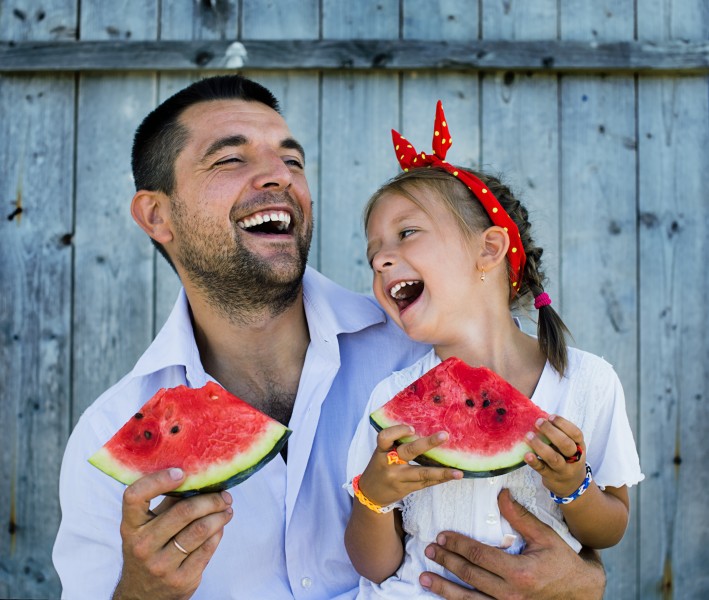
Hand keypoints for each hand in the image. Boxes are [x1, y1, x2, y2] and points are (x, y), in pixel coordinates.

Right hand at [112, 468, 233, 599]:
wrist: (142, 596)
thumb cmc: (150, 549)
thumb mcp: (148, 526)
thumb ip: (168, 502)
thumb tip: (198, 475)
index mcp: (131, 527)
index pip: (135, 496)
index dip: (158, 480)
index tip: (182, 473)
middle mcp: (142, 546)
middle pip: (183, 512)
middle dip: (210, 500)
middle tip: (224, 495)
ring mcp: (161, 565)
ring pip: (200, 530)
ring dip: (219, 516)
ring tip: (227, 508)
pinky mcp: (181, 580)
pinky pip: (207, 549)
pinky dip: (218, 534)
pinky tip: (220, 527)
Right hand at [358, 425, 462, 506]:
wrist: (371, 494)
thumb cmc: (380, 466)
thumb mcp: (381, 452)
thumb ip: (396, 442)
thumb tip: (424, 426)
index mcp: (381, 451)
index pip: (385, 437)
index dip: (398, 431)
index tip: (413, 428)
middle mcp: (389, 464)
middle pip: (408, 452)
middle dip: (427, 443)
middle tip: (444, 435)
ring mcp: (399, 478)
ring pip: (422, 473)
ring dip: (442, 472)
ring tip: (458, 472)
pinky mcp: (407, 488)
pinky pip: (426, 483)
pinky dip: (441, 478)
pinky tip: (454, 475)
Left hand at [419, 489, 604, 598]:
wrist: (582, 594)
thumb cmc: (563, 562)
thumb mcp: (545, 537)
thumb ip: (520, 517)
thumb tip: (501, 494)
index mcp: (519, 572)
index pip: (479, 555)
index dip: (458, 545)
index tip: (442, 536)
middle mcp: (511, 594)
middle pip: (469, 576)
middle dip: (446, 562)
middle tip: (428, 550)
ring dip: (443, 589)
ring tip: (424, 578)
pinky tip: (444, 598)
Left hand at [524, 415, 586, 497]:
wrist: (571, 485)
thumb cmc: (567, 458)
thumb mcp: (570, 446)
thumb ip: (559, 434)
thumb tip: (541, 417)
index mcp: (580, 446)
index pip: (576, 434)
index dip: (563, 424)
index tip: (550, 417)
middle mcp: (574, 458)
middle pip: (566, 445)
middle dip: (551, 432)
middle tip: (538, 422)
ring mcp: (563, 469)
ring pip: (554, 458)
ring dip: (540, 446)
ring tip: (528, 435)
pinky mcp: (551, 477)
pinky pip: (542, 469)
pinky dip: (534, 462)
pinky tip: (526, 455)